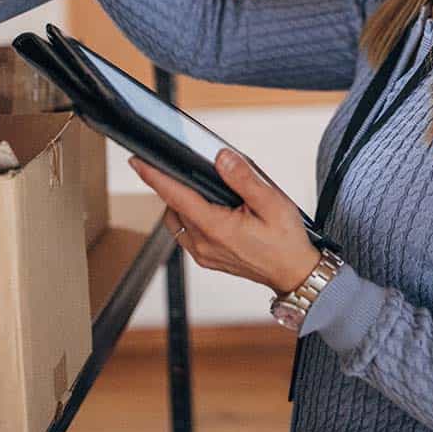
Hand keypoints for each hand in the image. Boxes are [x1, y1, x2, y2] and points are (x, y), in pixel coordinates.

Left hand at [129, 149, 322, 294]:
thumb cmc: (287, 242)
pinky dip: (189, 215)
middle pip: (174, 207)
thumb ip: (245, 179)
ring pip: (177, 220)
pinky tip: (209, 208)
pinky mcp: (206, 258)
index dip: (155, 177)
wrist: (294, 273)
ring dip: (181, 201)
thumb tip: (222, 158)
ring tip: (201, 187)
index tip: (138, 162)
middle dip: (174, 185)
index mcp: (217, 229)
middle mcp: (204, 244)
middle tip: (187, 167)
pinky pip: (186, 232)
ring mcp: (203, 254)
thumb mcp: (273, 203)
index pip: (177, 197)